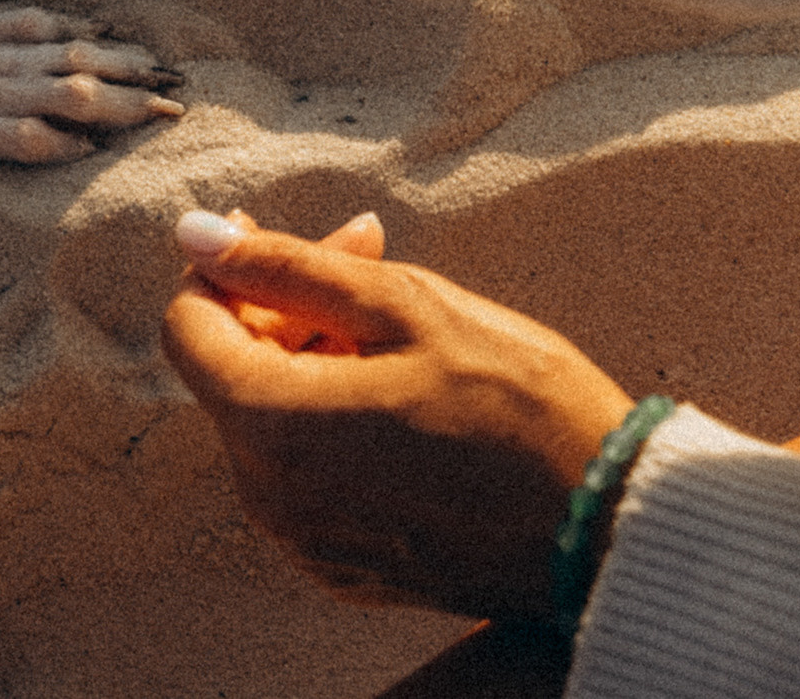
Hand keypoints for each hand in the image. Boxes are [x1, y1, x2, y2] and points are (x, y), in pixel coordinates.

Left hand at [162, 210, 631, 620]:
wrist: (612, 527)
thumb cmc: (521, 406)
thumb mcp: (406, 308)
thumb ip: (287, 267)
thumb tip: (192, 232)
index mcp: (274, 428)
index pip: (187, 328)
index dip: (226, 271)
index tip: (279, 236)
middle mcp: (270, 498)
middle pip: (233, 373)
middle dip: (284, 305)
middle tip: (368, 253)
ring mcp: (304, 541)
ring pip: (271, 422)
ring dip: (313, 360)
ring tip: (401, 329)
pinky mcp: (342, 566)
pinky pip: (305, 476)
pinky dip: (334, 423)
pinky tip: (406, 396)